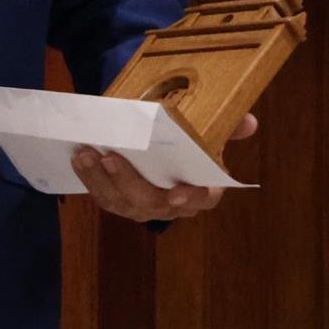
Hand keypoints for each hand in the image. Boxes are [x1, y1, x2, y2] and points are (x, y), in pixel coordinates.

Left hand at [71, 112, 257, 222]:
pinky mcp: (118, 201)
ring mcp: (142, 206)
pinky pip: (104, 197)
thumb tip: (248, 122)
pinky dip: (90, 180)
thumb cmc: (183, 140)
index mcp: (199, 189)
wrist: (154, 142)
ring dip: (102, 181)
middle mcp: (170, 205)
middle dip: (131, 184)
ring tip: (89, 156)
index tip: (177, 194)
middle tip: (112, 158)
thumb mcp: (205, 130)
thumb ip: (226, 127)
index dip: (192, 199)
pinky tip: (80, 159)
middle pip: (153, 204)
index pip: (203, 200)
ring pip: (122, 203)